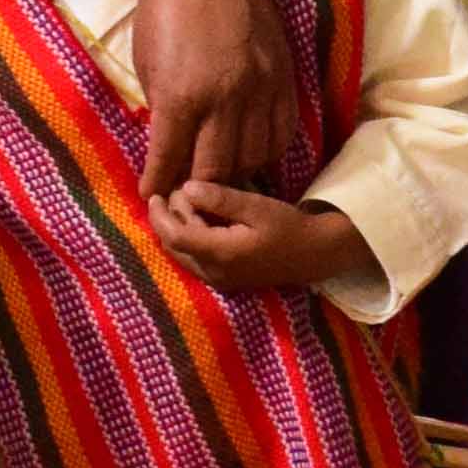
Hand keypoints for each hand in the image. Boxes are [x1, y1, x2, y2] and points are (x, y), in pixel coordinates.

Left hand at [131, 0, 288, 197]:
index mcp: (182, 96)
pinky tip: (253, 152)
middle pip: (216, 170)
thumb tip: (169, 144)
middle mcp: (224, 100)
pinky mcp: (283, 79)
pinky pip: (282, 131)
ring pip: (254, 156)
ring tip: (221, 174)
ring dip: (235, 172)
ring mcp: (260, 90)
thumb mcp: (148, 63)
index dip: (158, 182)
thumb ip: (162, 108)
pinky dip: (267, 150)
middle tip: (187, 193)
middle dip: (197, 188)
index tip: (152, 194)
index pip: (169, 159)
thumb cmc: (166, 11)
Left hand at [151, 181, 378, 295]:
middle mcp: (215, 272)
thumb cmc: (288, 227)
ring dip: (178, 228)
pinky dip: (188, 238)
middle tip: (178, 192)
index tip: (155, 194)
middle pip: (173, 246)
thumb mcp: (257, 207)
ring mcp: (218, 279)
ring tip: (188, 202)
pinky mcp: (222, 279)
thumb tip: (187, 188)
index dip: (159, 215)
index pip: (176, 236)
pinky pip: (193, 259)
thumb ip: (221, 198)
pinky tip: (200, 219)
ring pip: (181, 254)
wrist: (312, 254)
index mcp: (222, 254)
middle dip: (167, 219)